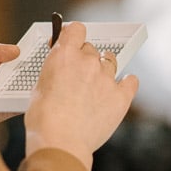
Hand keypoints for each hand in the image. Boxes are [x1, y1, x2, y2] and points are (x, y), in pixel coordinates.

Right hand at [24, 21, 138, 169]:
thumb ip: (54, 70)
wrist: (61, 141)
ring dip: (104, 69)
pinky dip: (126, 83)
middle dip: (84, 58)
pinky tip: (122, 87)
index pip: (75, 29)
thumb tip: (60, 68)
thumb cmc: (44, 119)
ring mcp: (107, 78)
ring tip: (96, 85)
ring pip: (110, 62)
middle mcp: (88, 62)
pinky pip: (131, 81)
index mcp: (65, 55)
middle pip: (91, 49)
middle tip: (78, 75)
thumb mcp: (39, 86)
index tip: (71, 41)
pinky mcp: (121, 97)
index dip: (73, 35)